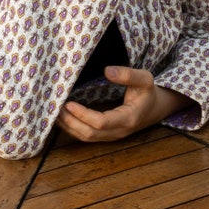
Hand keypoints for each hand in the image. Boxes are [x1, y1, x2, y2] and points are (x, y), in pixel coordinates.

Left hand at [56, 66, 188, 142]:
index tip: (68, 103)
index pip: (101, 123)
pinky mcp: (106, 135)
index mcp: (128, 119)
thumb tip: (107, 71)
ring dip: (68, 127)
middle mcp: (118, 132)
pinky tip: (61, 118)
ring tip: (53, 112)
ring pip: (85, 138)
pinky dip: (72, 128)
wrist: (155, 109)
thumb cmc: (148, 92)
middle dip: (70, 122)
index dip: (83, 114)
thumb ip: (128, 74)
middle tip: (54, 107)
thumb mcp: (145, 79)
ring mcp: (111, 136)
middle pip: (89, 134)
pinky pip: (86, 136)